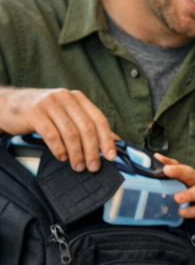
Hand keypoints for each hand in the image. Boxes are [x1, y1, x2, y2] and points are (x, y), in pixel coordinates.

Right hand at [0, 86, 116, 170]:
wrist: (9, 104)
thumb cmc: (41, 112)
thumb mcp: (66, 114)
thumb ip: (86, 125)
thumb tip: (113, 141)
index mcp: (77, 98)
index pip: (99, 119)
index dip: (107, 139)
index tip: (111, 156)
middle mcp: (65, 98)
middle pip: (86, 128)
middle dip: (92, 151)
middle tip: (93, 166)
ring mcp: (49, 104)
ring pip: (70, 133)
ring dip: (76, 154)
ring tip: (77, 166)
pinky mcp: (35, 113)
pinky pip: (52, 135)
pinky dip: (59, 149)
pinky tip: (61, 157)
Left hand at [155, 155, 194, 232]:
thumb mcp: (182, 193)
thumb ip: (169, 186)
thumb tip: (149, 180)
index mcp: (191, 178)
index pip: (180, 166)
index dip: (169, 162)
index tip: (157, 158)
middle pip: (190, 174)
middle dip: (179, 171)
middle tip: (166, 171)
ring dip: (188, 194)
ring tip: (176, 198)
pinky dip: (193, 211)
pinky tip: (183, 213)